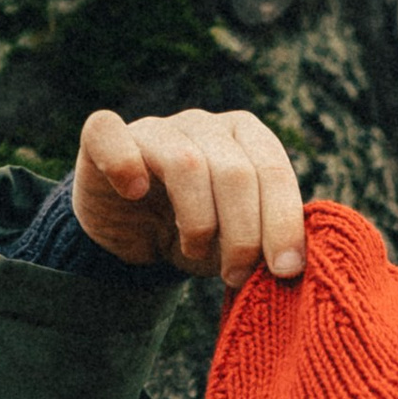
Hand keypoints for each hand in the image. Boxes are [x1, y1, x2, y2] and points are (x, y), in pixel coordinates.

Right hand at [71, 104, 305, 291]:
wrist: (134, 238)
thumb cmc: (197, 235)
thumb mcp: (240, 242)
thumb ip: (268, 241)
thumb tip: (293, 263)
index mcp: (247, 137)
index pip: (274, 170)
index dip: (282, 222)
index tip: (284, 270)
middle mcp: (204, 124)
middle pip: (236, 172)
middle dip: (243, 233)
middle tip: (236, 274)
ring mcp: (155, 127)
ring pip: (187, 164)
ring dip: (197, 221)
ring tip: (194, 250)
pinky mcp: (104, 137)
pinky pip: (110, 133)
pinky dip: (124, 164)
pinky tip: (134, 193)